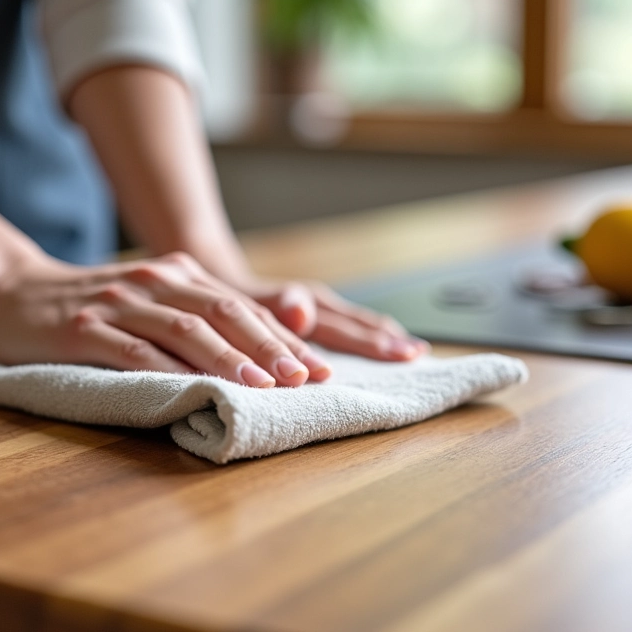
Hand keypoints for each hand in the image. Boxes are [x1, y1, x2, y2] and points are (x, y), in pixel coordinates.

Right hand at [0, 251, 334, 387]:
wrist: (14, 293)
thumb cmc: (94, 308)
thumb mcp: (152, 302)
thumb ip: (196, 318)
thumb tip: (258, 358)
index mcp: (179, 274)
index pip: (242, 307)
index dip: (283, 337)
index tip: (319, 367)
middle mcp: (156, 281)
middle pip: (223, 313)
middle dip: (270, 347)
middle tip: (306, 378)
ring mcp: (120, 303)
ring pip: (185, 330)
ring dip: (228, 359)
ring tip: (264, 386)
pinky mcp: (84, 328)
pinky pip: (133, 351)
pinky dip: (169, 371)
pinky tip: (194, 391)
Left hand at [232, 277, 428, 361]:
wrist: (213, 276)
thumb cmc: (228, 299)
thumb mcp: (244, 301)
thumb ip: (275, 305)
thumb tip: (303, 311)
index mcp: (302, 304)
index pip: (346, 329)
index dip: (375, 343)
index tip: (407, 354)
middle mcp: (313, 303)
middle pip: (356, 323)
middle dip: (387, 340)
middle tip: (419, 356)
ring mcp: (313, 306)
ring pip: (354, 320)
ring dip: (381, 335)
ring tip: (411, 350)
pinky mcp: (309, 310)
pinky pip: (344, 322)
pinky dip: (364, 332)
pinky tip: (379, 341)